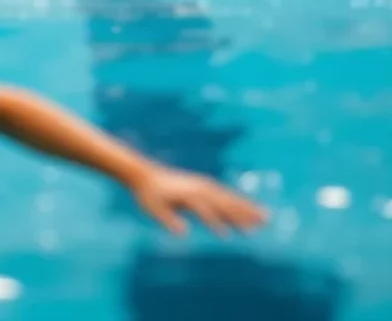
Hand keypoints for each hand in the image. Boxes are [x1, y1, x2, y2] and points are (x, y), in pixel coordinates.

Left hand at [131, 166, 267, 236]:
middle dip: (242, 212)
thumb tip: (182, 232)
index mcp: (187, 194)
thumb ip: (168, 219)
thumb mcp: (154, 208)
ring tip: (265, 217)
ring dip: (247, 207)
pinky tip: (250, 209)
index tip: (227, 235)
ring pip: (229, 198)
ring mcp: (203, 185)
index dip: (214, 221)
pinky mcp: (204, 185)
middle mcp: (198, 188)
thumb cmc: (149, 195)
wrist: (145, 174)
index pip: (204, 208)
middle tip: (263, 223)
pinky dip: (239, 202)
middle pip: (223, 202)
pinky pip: (225, 195)